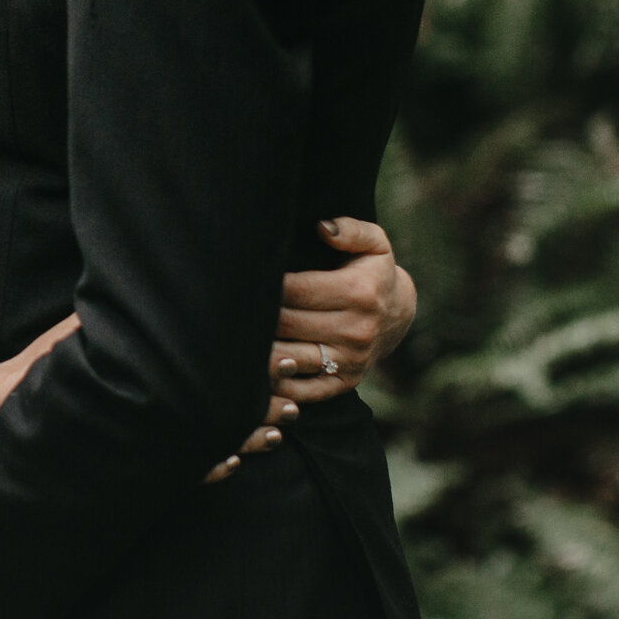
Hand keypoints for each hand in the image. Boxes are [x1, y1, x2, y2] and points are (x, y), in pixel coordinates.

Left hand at [207, 219, 412, 482]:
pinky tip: (251, 374)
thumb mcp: (375, 244)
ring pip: (290, 360)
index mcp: (359, 293)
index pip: (296, 290)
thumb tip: (322, 228)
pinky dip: (276, 385)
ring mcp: (350, 360)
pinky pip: (303, 391)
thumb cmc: (372, 272)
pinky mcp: (344, 383)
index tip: (237, 278)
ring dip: (258, 352)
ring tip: (227, 339)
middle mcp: (356, 329)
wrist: (398, 315)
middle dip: (254, 317)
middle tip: (221, 307)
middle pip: (287, 324)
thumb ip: (351, 230)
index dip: (264, 285)